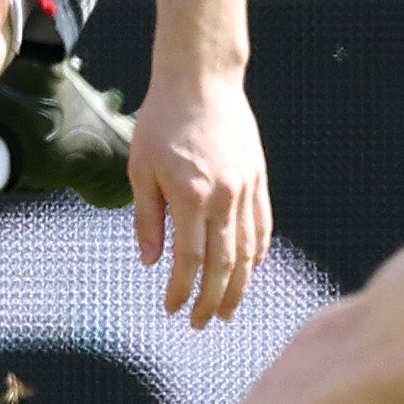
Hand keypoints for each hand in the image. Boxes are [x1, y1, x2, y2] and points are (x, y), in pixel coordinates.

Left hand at [131, 70, 268, 326]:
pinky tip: (249, 271)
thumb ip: (147, 218)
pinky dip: (256, 254)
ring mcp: (245, 188)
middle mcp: (223, 196)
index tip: (171, 308)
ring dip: (239, 286)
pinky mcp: (258, 178)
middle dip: (213, 300)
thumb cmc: (162, 122)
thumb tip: (150, 261)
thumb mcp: (140, 168)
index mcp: (190, 195)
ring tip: (228, 310)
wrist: (201, 80)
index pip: (190, 259)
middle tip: (201, 323)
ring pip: (247, 251)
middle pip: (223, 264)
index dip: (182, 290)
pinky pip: (262, 225)